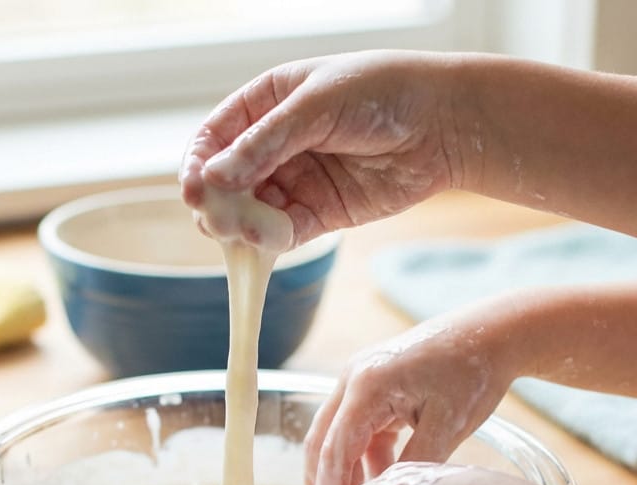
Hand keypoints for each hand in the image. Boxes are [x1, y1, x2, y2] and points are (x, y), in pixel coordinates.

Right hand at [180, 50, 470, 251]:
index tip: (192, 190)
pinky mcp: (319, 213)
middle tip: (215, 220)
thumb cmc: (382, 92)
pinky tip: (271, 239)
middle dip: (215, 202)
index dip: (197, 164)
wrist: (444, 123)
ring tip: (244, 232)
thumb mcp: (316, 106)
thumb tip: (212, 179)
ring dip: (241, 226)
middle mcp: (274, 144)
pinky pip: (282, 233)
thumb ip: (264, 143)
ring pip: (249, 211)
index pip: (214, 138)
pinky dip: (271, 240)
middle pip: (224, 181)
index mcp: (266, 103)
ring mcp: (296, 180)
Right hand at [304, 312, 517, 484]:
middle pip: (320, 441)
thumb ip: (414, 465)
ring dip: (338, 473)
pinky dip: (361, 458)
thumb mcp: (447, 427)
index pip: (335, 448)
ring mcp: (359, 379)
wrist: (492, 334)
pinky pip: (356, 428)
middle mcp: (353, 378)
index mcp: (368, 385)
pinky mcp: (373, 385)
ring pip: (334, 436)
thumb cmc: (473, 374)